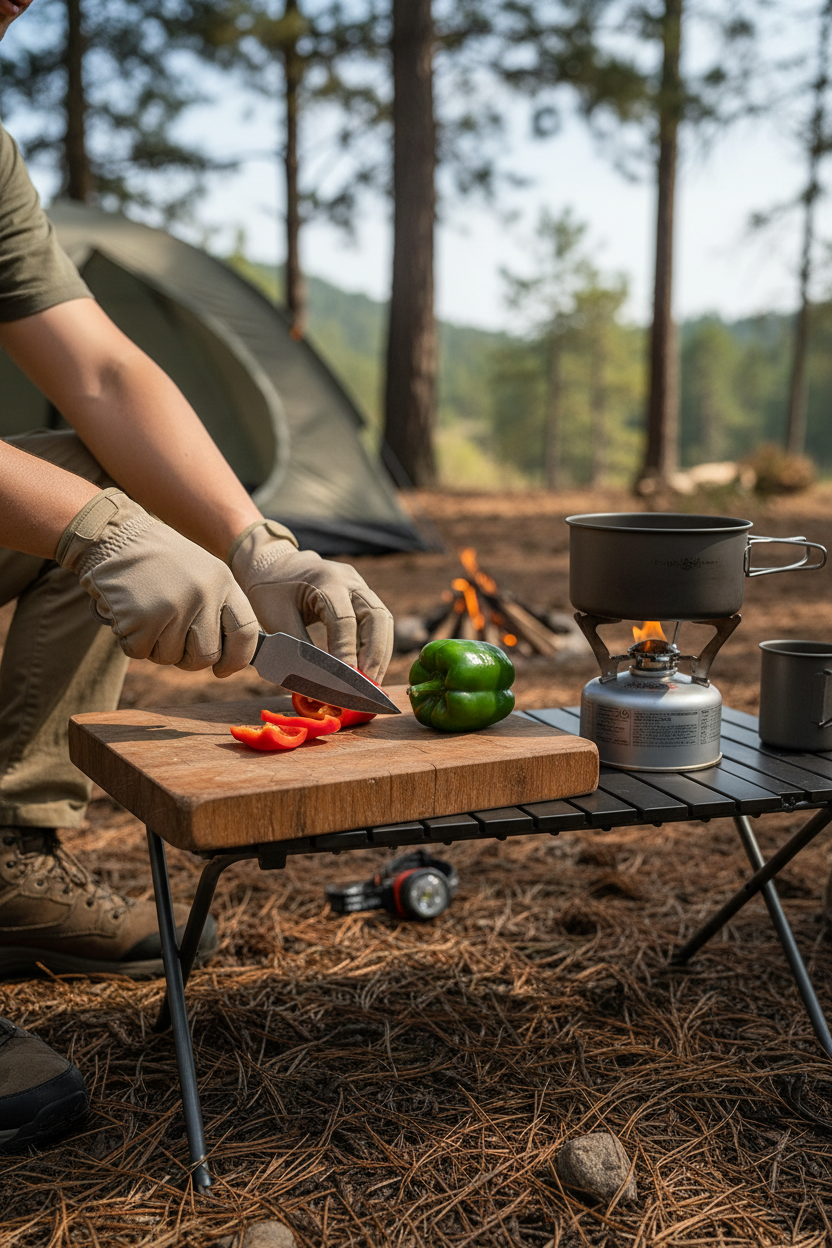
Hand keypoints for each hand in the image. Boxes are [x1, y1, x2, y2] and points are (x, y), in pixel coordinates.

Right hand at [57, 488, 258, 674]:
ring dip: (156, 646)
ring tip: (148, 614)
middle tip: (172, 641)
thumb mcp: (202, 574)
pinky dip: (132, 641)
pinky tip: (130, 614)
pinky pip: (141, 652)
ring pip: (170, 657)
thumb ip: (218, 609)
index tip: (223, 669)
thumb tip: (231, 658)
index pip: (246, 633)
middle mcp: (204, 595)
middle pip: (206, 655)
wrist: (116, 537)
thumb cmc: (160, 562)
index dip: (237, 658)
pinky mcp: (143, 618)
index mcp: (224, 582)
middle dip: (189, 659)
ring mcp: (174, 607)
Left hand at [229, 521, 393, 681]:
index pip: (344, 620)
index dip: (346, 652)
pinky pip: (378, 622)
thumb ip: (296, 649)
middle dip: (375, 654)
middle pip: (376, 616)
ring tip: (371, 683)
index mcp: (325, 580)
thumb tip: (315, 684)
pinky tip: (368, 669)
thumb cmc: (270, 592)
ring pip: (383, 620)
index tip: (344, 683)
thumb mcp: (275, 619)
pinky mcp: (362, 595)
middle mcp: (349, 580)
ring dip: (380, 653)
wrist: (274, 565)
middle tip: (368, 686)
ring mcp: (359, 585)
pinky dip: (376, 647)